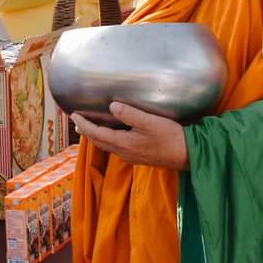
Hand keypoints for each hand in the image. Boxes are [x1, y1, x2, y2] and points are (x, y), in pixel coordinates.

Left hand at [71, 102, 187, 170]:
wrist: (188, 155)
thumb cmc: (170, 137)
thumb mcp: (149, 122)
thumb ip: (129, 114)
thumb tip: (112, 106)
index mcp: (123, 144)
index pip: (97, 134)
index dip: (84, 124)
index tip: (73, 115)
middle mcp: (124, 153)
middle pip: (99, 141)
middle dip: (86, 131)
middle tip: (76, 121)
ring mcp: (132, 156)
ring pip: (107, 145)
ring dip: (96, 136)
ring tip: (88, 128)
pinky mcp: (140, 156)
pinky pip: (116, 147)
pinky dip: (107, 139)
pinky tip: (111, 134)